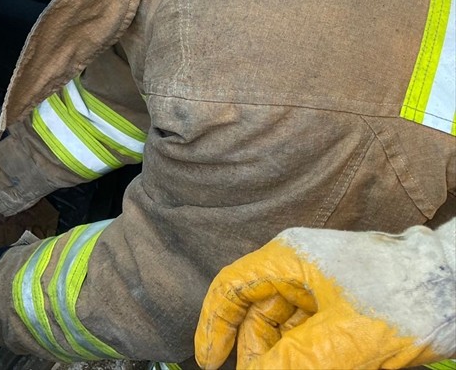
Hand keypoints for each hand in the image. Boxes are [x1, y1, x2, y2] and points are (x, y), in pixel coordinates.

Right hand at [195, 226, 452, 369]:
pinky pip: (315, 336)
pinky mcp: (349, 308)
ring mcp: (326, 287)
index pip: (232, 289)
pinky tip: (321, 369)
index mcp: (290, 259)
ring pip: (288, 329)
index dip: (215, 326)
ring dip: (287, 357)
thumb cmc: (407, 298)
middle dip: (257, 353)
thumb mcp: (343, 340)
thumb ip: (293, 361)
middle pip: (259, 314)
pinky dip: (312, 358)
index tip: (210, 362)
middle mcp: (301, 268)